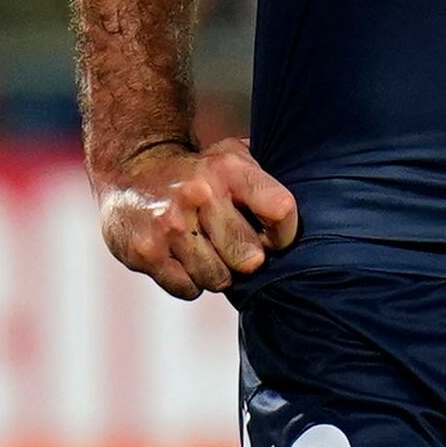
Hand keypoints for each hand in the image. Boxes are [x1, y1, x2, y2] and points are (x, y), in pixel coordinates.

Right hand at [97, 135, 296, 297]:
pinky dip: (188, 280)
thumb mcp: (233, 157)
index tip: (273, 237)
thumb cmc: (196, 171)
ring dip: (215, 272)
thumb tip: (315, 206)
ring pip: (218, 280)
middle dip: (244, 260)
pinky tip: (180, 256)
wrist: (130, 169)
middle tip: (231, 246)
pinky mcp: (147, 252)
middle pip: (250, 259)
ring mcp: (171, 225)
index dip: (283, 234)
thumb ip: (266, 181)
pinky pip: (188, 289)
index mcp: (229, 170)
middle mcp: (200, 194)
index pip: (282, 211)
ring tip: (202, 248)